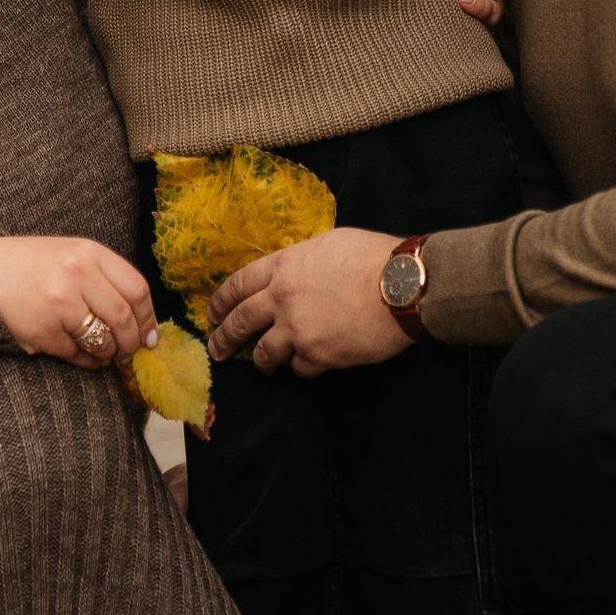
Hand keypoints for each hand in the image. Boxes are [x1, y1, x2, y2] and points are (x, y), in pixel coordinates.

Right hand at [0, 235, 158, 368]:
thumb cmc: (34, 267)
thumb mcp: (74, 256)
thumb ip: (106, 278)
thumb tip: (141, 320)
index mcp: (90, 253)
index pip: (137, 289)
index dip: (148, 318)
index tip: (150, 335)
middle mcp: (77, 274)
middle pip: (123, 318)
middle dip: (131, 342)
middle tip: (129, 352)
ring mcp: (59, 303)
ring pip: (103, 340)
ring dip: (109, 353)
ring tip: (106, 353)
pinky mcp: (43, 331)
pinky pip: (77, 355)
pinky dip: (87, 361)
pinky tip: (84, 356)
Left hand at [206, 227, 410, 376]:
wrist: (402, 286)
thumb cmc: (373, 257)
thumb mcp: (328, 244)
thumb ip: (301, 261)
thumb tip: (294, 273)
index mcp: (284, 267)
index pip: (238, 285)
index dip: (221, 301)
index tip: (213, 313)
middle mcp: (283, 299)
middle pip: (240, 322)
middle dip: (224, 337)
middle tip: (216, 348)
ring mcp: (298, 331)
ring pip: (264, 354)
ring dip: (261, 360)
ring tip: (262, 365)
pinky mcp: (318, 356)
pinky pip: (298, 369)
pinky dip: (301, 368)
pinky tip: (309, 363)